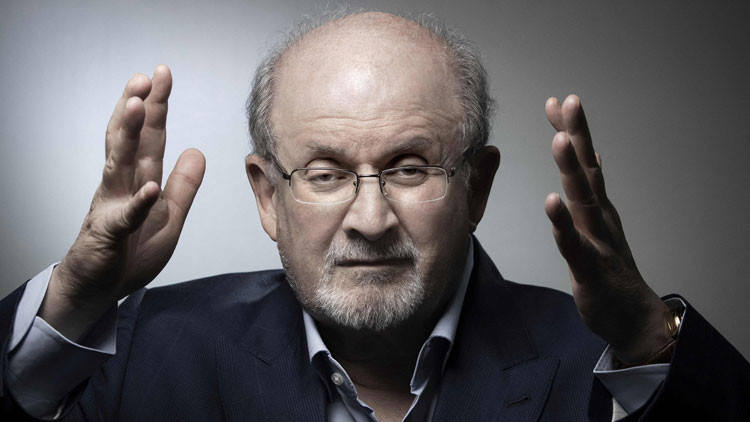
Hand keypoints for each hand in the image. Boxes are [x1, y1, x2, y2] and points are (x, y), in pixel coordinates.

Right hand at [40, 65, 205, 340]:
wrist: (98, 289)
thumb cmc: (130, 252)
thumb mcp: (168, 216)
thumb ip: (183, 186)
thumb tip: (198, 150)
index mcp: (139, 179)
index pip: (149, 137)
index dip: (156, 106)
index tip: (162, 74)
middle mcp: (122, 185)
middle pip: (131, 140)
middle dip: (138, 107)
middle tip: (147, 76)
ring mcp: (113, 207)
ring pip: (120, 164)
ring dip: (129, 135)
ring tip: (137, 106)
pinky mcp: (109, 235)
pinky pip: (125, 217)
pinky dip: (137, 203)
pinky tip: (148, 188)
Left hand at [544, 95, 670, 364]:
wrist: (633, 317)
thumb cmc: (611, 269)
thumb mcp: (600, 223)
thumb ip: (593, 190)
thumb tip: (591, 156)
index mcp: (598, 207)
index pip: (584, 161)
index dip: (572, 130)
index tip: (558, 101)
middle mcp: (599, 217)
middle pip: (587, 170)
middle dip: (577, 134)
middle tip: (569, 101)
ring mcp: (597, 240)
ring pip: (582, 200)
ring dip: (571, 169)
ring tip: (559, 139)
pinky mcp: (589, 268)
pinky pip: (573, 243)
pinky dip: (562, 223)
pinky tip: (552, 202)